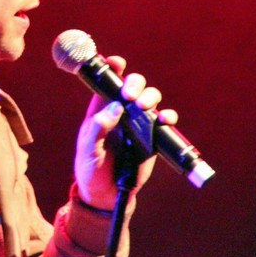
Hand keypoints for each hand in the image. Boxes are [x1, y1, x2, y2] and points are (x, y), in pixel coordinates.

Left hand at [74, 55, 177, 209]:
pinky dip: (168, 117)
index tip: (118, 62)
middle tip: (131, 96)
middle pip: (133, 86)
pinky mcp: (152, 138)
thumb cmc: (90, 168)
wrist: (106, 194)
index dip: (113, 68)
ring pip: (150, 100)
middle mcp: (121, 112)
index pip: (108, 83)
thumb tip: (115, 108)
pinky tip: (164, 120)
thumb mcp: (88, 149)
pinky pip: (163, 122)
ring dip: (151, 97)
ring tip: (144, 107)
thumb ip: (98, 129)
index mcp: (101, 109)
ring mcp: (138, 123)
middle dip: (135, 83)